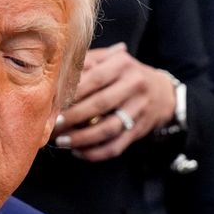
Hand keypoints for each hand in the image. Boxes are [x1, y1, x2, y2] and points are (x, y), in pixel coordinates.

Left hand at [53, 43, 176, 160]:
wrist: (162, 92)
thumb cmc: (123, 75)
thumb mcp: (109, 60)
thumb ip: (85, 61)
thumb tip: (56, 72)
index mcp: (122, 64)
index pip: (93, 79)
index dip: (71, 92)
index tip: (52, 103)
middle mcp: (134, 85)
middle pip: (99, 104)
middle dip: (72, 117)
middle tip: (51, 125)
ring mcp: (139, 109)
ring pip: (108, 129)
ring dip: (81, 139)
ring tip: (61, 142)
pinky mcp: (139, 130)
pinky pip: (116, 146)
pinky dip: (95, 153)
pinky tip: (78, 152)